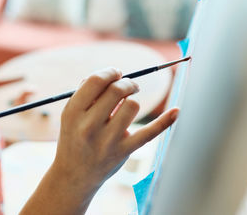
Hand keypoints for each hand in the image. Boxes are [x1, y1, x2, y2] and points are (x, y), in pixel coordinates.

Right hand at [52, 67, 178, 192]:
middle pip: (116, 90)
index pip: (95, 81)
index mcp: (73, 113)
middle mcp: (89, 126)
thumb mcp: (70, 115)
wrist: (74, 175)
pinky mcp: (124, 151)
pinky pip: (149, 132)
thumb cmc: (75, 137)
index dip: (110, 72)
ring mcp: (107, 141)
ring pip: (132, 105)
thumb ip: (86, 93)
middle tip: (129, 86)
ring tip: (127, 105)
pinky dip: (164, 121)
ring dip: (133, 100)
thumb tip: (112, 74)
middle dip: (127, 83)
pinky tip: (176, 111)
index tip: (116, 73)